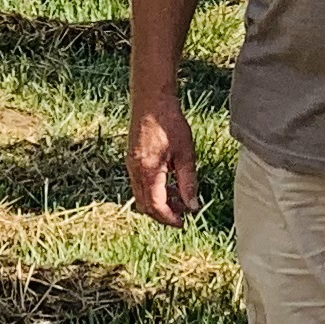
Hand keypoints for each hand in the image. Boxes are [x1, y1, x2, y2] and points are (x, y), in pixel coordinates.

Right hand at [127, 91, 201, 225]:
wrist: (152, 100)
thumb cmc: (170, 123)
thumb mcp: (185, 154)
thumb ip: (188, 182)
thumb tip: (193, 206)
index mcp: (148, 171)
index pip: (156, 206)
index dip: (169, 218)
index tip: (183, 223)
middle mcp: (135, 171)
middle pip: (146, 205)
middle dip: (164, 213)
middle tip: (183, 213)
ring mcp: (131, 165)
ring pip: (142, 195)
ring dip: (159, 202)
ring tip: (181, 197)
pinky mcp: (132, 159)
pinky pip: (140, 184)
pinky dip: (154, 190)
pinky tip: (170, 182)